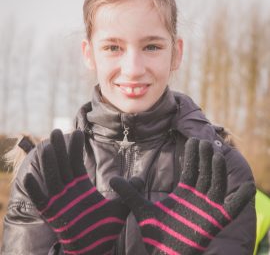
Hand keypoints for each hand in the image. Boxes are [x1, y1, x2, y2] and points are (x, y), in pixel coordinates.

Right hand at [24, 129, 128, 254]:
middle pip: (62, 165)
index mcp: (82, 187)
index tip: (77, 132)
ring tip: (47, 146)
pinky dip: (34, 190)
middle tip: (57, 131)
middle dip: (59, 149)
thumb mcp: (119, 209)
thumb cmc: (103, 229)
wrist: (93, 249)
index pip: (76, 162)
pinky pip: (40, 200)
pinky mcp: (51, 214)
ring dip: (48, 162)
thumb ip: (128, 192)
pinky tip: (29, 177)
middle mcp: (69, 191)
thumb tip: (140, 179)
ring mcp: (59, 201)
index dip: (75, 148)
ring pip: (52, 177)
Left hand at [110, 138, 255, 254]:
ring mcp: (208, 209)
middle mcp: (197, 198)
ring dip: (218, 170)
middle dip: (205, 158)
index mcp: (183, 193)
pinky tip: (247, 187)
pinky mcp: (215, 222)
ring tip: (215, 154)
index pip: (191, 170)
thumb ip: (129, 194)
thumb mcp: (141, 209)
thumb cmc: (156, 234)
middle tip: (204, 141)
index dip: (193, 156)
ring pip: (216, 185)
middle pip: (204, 173)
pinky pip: (232, 209)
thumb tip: (111, 179)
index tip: (194, 140)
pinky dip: (240, 199)